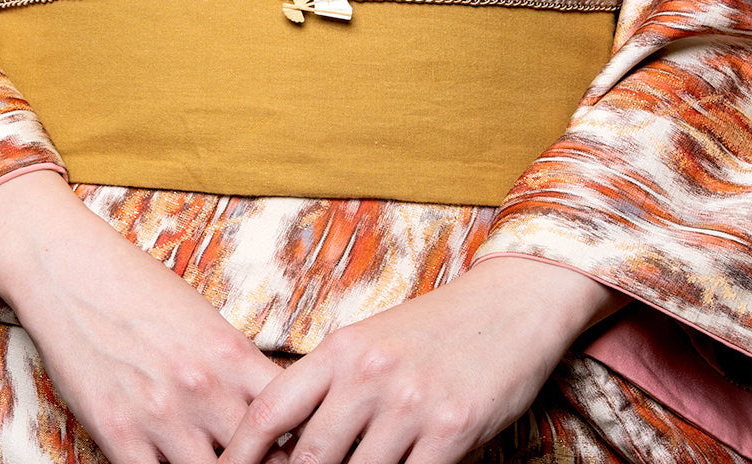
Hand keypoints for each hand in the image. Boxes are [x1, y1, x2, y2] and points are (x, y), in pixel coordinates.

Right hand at [0, 171, 281, 463]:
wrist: (73, 271)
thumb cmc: (141, 288)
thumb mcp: (205, 318)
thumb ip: (237, 366)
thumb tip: (274, 405)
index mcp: (232, 353)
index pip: (291, 412)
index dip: (303, 436)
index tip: (306, 445)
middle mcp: (204, 387)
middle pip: (260, 456)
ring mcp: (162, 415)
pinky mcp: (118, 434)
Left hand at [220, 255, 624, 463]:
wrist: (509, 302)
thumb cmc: (435, 329)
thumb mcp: (373, 342)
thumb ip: (333, 384)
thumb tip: (289, 440)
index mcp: (342, 349)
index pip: (273, 409)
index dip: (242, 451)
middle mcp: (369, 374)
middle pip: (311, 456)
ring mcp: (410, 402)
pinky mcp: (453, 428)